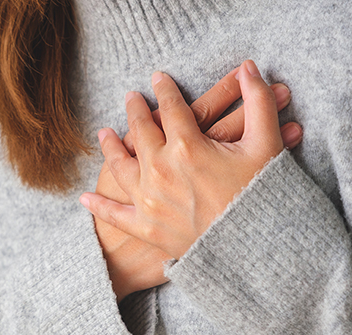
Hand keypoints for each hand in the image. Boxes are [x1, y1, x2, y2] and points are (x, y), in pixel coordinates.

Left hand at [83, 60, 289, 259]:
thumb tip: (249, 67)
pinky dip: (99, 206)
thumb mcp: (266, 145)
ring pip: (120, 166)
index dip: (164, 89)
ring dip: (110, 147)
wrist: (255, 250)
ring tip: (103, 134)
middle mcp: (160, 169)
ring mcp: (149, 200)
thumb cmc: (262, 197)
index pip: (170, 107)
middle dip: (135, 110)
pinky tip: (85, 198)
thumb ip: (258, 102)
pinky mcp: (147, 228)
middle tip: (130, 98)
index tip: (158, 78)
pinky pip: (115, 215)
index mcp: (186, 146)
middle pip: (140, 131)